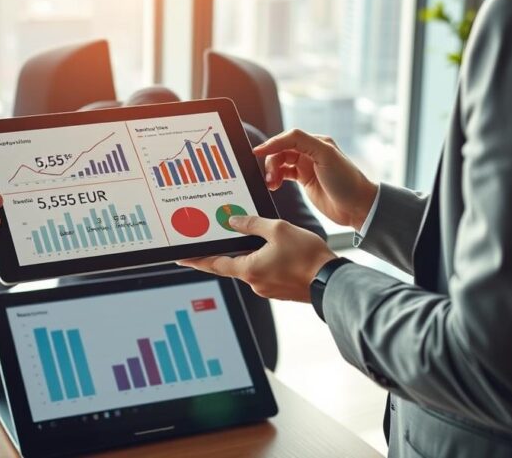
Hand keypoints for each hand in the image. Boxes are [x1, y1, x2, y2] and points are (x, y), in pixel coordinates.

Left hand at [177, 216, 335, 302]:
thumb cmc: (307, 256)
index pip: (214, 264)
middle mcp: (254, 283)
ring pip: (251, 268)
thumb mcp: (277, 229)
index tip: (180, 257)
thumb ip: (252, 224)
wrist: (331, 281)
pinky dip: (264, 261)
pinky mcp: (280, 290)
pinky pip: (265, 273)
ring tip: (256, 239)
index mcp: (249, 269)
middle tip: (217, 240)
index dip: (196, 260)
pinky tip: (275, 251)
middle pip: (232, 265)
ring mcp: (267, 289)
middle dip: (226, 252)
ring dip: (250, 255)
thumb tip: (232, 221)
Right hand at [254, 129, 377, 228]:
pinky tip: (274, 186)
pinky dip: (276, 178)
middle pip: (282, 150)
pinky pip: (284, 174)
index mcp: (317, 142)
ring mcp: (307, 166)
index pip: (289, 137)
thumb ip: (301, 142)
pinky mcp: (305, 180)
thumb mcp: (325, 155)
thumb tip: (276, 141)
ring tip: (271, 184)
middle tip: (269, 178)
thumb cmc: (346, 181)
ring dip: (272, 172)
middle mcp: (311, 152)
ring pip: (281, 163)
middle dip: (272, 162)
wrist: (358, 207)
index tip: (257, 152)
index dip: (272, 144)